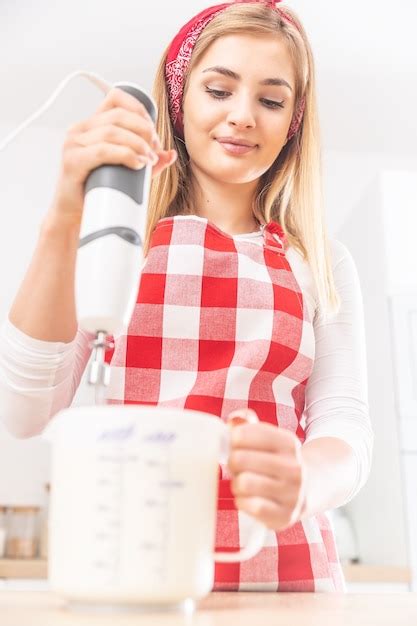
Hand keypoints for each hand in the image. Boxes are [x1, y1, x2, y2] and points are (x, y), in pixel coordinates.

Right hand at [50, 87, 176, 226]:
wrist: (75, 215)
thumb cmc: (98, 191)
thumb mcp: (126, 172)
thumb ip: (146, 160)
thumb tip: (170, 155)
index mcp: (91, 125)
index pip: (115, 98)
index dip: (138, 109)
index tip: (152, 131)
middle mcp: (80, 130)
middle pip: (118, 116)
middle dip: (143, 130)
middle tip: (155, 150)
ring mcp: (73, 144)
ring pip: (112, 132)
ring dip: (138, 144)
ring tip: (149, 160)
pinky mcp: (72, 162)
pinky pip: (102, 151)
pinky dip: (125, 154)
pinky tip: (138, 163)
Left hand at [227, 409, 306, 531]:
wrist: (311, 487)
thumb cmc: (279, 459)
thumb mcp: (270, 437)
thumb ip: (248, 423)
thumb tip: (234, 420)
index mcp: (288, 443)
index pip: (242, 434)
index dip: (233, 439)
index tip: (239, 444)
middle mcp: (294, 468)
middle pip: (238, 459)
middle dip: (233, 462)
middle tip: (239, 466)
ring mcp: (292, 494)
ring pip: (242, 483)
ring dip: (236, 483)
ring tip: (245, 481)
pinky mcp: (284, 516)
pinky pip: (248, 506)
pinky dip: (242, 501)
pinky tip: (250, 497)